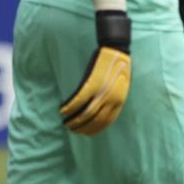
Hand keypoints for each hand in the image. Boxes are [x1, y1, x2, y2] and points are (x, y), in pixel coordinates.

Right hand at [60, 10, 130, 133]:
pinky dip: (69, 107)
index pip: (105, 122)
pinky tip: (62, 110)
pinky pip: (77, 100)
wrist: (116, 50)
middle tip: (72, 130)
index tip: (85, 133)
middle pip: (94, 120)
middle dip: (81, 127)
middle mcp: (111, 99)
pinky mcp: (91, 83)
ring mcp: (101, 92)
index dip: (94, 129)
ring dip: (73, 120)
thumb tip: (103, 110)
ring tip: (65, 123)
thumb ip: (113, 99)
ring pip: (85, 113)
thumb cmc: (117, 67)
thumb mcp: (121, 86)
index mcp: (119, 101)